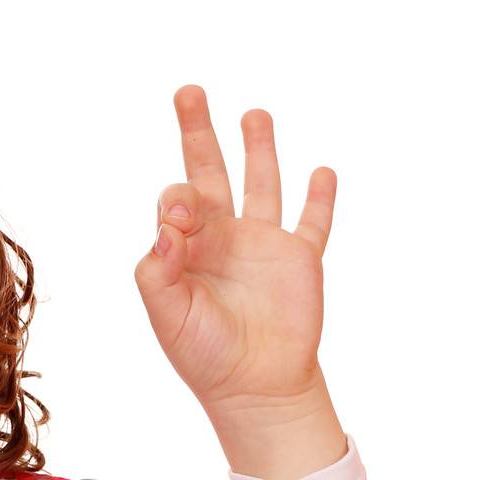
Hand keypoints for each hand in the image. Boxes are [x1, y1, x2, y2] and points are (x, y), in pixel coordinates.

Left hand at [133, 85, 335, 413]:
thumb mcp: (168, 315)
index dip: (176, 199)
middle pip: (209, 172)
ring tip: (254, 113)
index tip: (181, 216)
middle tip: (187, 91)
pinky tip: (321, 170)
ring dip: (259, 148)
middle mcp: (222, 237)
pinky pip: (313, 222)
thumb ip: (158, 271)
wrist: (254, 389)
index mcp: (185, 248)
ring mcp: (263, 245)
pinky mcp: (300, 259)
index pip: (176, 201)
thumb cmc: (203, 354)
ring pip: (262, 184)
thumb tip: (166, 225)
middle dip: (197, 132)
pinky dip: (319, 198)